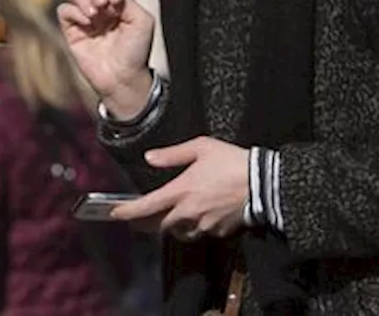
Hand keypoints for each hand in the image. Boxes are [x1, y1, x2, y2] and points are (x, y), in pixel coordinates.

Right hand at [56, 0, 154, 117]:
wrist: (122, 77)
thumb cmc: (135, 52)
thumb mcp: (142, 21)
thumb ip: (128, 1)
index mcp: (119, 3)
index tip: (116, 1)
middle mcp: (101, 7)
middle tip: (103, 5)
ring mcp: (85, 17)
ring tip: (93, 14)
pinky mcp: (72, 30)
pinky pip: (64, 9)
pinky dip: (74, 11)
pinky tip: (86, 22)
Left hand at [109, 137, 249, 241]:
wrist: (263, 183)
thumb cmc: (232, 161)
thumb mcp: (200, 147)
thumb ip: (172, 154)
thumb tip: (150, 158)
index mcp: (181, 191)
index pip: (147, 206)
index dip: (129, 212)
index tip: (116, 214)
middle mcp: (189, 212)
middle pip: (160, 224)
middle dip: (149, 221)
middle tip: (141, 217)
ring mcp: (204, 224)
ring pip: (180, 231)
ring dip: (172, 225)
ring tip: (170, 215)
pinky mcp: (219, 231)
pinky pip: (200, 232)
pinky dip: (194, 226)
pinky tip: (199, 214)